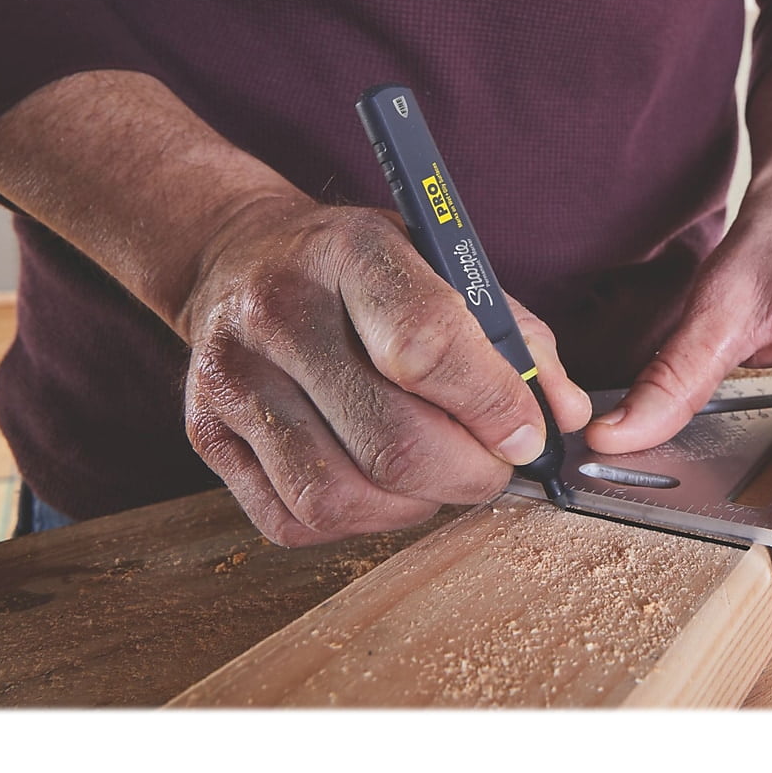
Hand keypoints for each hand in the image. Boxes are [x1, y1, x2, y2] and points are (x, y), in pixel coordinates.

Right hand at [180, 194, 592, 545]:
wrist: (241, 257)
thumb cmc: (364, 268)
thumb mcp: (443, 263)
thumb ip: (515, 336)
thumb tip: (564, 415)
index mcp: (350, 253)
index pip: (427, 344)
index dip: (492, 405)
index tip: (528, 434)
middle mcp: (277, 312)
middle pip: (391, 440)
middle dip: (469, 473)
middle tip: (495, 466)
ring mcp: (232, 378)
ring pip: (340, 494)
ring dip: (415, 504)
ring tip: (440, 474)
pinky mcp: (207, 437)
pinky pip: (296, 520)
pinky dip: (359, 519)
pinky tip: (382, 483)